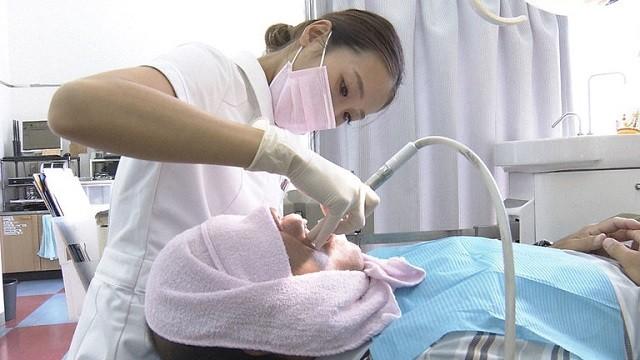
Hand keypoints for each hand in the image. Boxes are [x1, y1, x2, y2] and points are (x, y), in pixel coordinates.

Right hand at [247, 123, 378, 246]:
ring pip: (353, 224)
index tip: (345, 218)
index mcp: (355, 183)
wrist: (299, 163)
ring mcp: (350, 196)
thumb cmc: (309, 172)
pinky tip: (316, 239)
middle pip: (364, 216)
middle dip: (350, 226)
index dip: (360, 213)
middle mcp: (357, 188)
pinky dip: (324, 234)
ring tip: (322, 234)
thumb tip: (331, 214)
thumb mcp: (330, 186)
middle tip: (336, 227)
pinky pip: (333, 224)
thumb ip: (335, 199)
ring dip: (337, 232)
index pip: (371, 203)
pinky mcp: (339, 203)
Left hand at [553, 216, 639, 284]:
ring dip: (629, 243)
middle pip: (620, 232)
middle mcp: (598, 236)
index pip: (613, 223)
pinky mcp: (600, 253)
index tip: (637, 224)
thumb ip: (586, 242)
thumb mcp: (572, 245)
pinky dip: (623, 253)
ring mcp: (600, 245)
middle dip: (632, 232)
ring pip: (619, 242)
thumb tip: (602, 238)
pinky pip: (615, 252)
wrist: (554, 256)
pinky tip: (629, 256)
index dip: (626, 222)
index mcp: (592, 230)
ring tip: (639, 246)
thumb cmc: (560, 248)